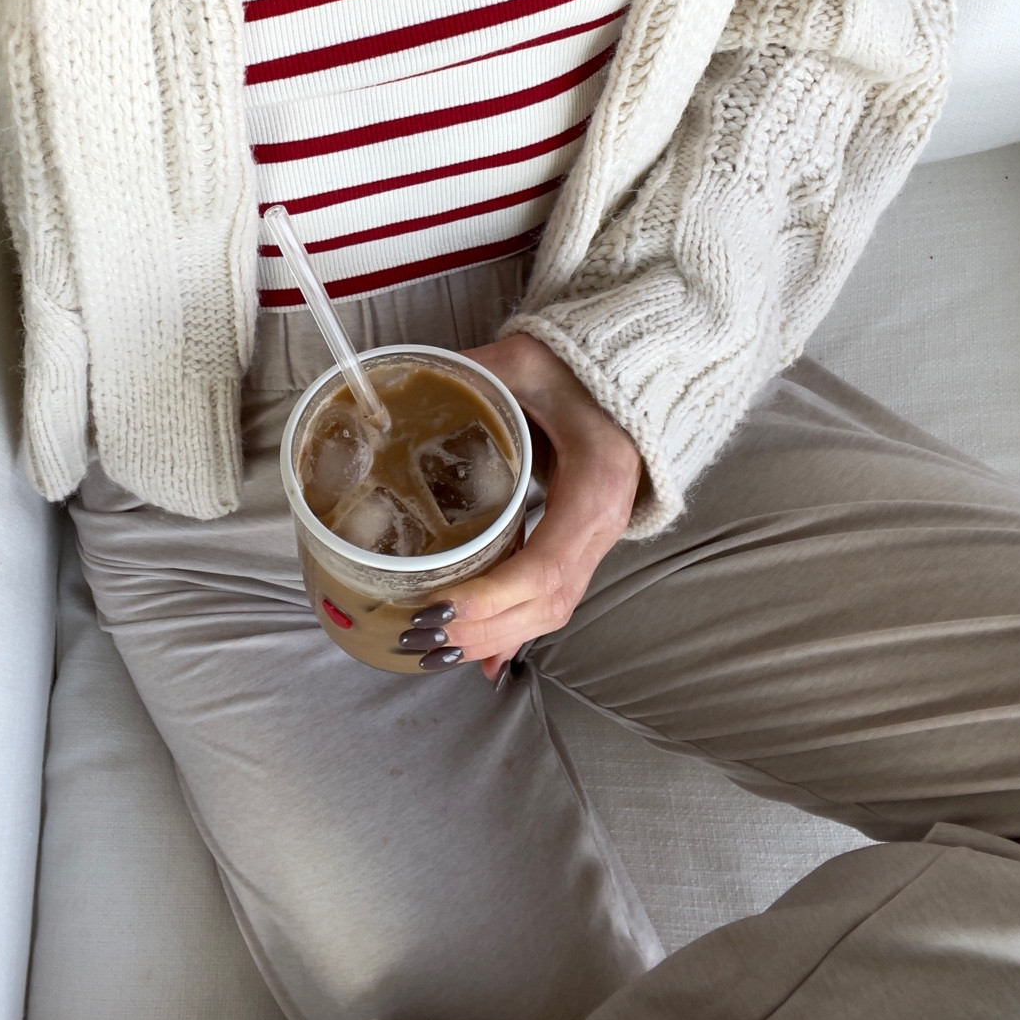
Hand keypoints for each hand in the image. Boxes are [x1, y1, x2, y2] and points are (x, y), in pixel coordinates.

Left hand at [449, 335, 642, 680]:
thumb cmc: (577, 367)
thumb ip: (470, 371)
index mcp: (598, 483)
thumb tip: (397, 387)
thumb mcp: (524, 360)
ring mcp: (596, 539)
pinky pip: (551, 599)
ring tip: (433, 649)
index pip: (546, 565)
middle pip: (548, 603)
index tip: (439, 606)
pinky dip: (513, 630)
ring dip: (493, 637)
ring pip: (551, 610)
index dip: (492, 596)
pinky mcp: (579, 543)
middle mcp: (603, 524)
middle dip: (484, 628)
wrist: (622, 372)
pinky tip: (478, 659)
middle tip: (420, 635)